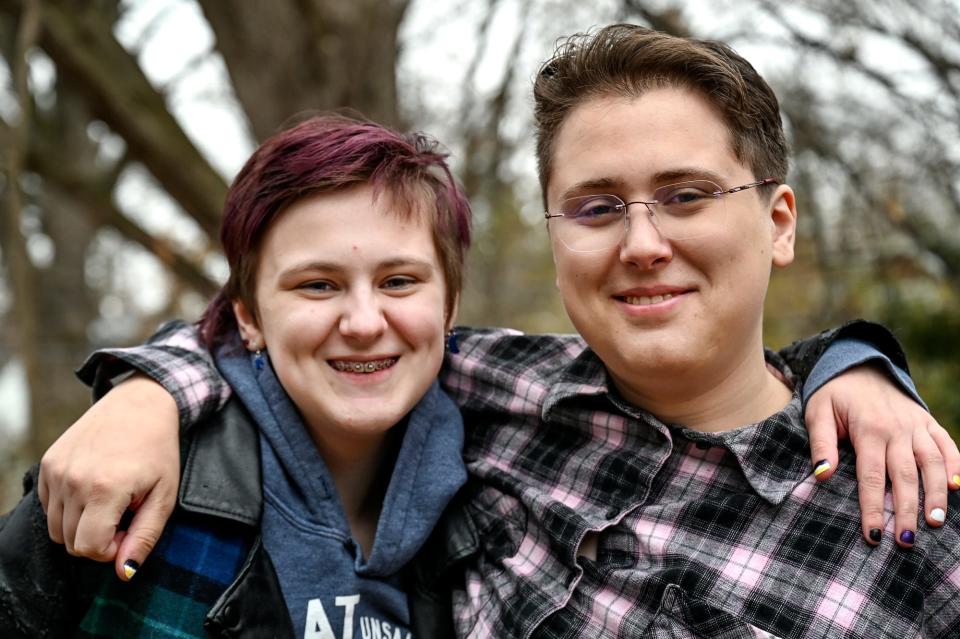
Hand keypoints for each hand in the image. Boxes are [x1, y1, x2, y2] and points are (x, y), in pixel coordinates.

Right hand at [38, 375, 180, 580]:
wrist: (139, 404)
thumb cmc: (158, 449)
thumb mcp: (165, 494)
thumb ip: (145, 536)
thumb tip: (124, 572)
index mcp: (105, 488)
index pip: (89, 548)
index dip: (111, 550)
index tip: (129, 529)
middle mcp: (73, 480)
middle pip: (71, 543)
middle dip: (98, 539)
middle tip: (123, 514)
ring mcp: (56, 470)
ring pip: (56, 529)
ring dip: (82, 525)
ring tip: (110, 502)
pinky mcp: (48, 463)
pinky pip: (49, 507)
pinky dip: (69, 509)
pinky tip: (94, 489)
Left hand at [805, 363, 959, 547]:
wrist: (859, 365)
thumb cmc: (834, 395)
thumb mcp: (817, 412)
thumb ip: (821, 443)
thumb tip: (822, 475)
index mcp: (868, 429)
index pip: (872, 476)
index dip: (873, 507)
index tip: (874, 535)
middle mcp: (897, 429)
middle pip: (905, 476)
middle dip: (907, 510)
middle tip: (906, 541)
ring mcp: (916, 425)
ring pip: (932, 463)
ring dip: (936, 494)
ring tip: (935, 522)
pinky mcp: (928, 422)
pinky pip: (947, 445)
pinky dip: (955, 465)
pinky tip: (958, 487)